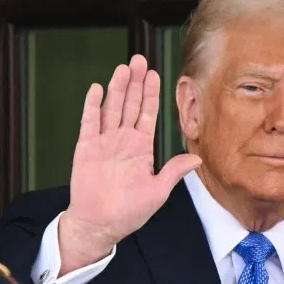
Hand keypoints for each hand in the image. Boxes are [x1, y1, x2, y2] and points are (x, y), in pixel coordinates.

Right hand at [58, 55, 201, 274]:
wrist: (101, 224)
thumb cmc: (130, 211)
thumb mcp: (158, 191)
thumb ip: (174, 171)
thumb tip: (197, 158)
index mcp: (141, 149)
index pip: (148, 115)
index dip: (151, 94)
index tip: (156, 75)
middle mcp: (123, 141)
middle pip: (130, 105)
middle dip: (136, 82)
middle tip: (139, 59)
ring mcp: (104, 143)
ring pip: (112, 108)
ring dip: (117, 88)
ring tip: (124, 68)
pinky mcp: (86, 148)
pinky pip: (90, 123)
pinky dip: (93, 106)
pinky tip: (98, 89)